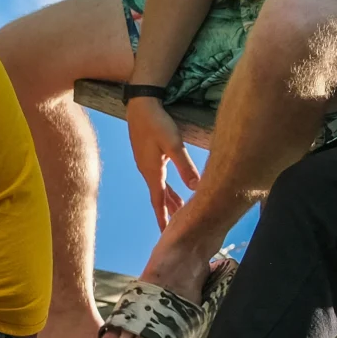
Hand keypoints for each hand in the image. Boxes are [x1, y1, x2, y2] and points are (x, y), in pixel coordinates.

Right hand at [125, 96, 198, 229]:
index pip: (158, 200)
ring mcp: (145, 162)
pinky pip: (158, 177)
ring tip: (179, 211)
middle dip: (168, 211)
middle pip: (159, 196)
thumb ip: (185, 166)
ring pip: (159, 186)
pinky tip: (172, 185)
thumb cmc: (156, 122)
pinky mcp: (147, 154)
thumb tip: (196, 187)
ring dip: (169, 199)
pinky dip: (166, 187)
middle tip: (177, 227)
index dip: (163, 217)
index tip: (165, 234)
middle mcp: (147, 169)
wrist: (140, 104)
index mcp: (152, 171)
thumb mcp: (173, 144)